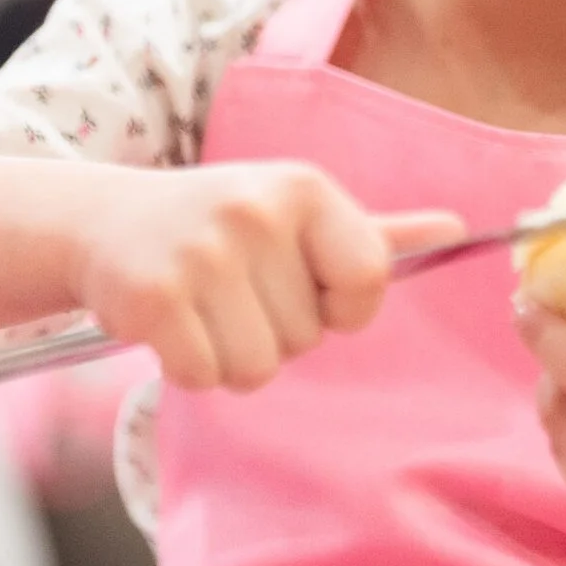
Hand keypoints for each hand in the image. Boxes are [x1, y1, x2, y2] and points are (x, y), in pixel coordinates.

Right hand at [73, 160, 460, 390]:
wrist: (105, 222)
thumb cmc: (220, 226)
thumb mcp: (298, 215)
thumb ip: (375, 234)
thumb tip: (460, 230)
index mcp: (305, 189)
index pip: (370, 278)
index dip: (343, 305)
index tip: (307, 287)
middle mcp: (256, 212)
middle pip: (307, 336)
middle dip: (273, 331)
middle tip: (233, 291)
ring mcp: (202, 253)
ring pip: (258, 367)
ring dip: (231, 356)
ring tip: (205, 309)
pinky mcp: (153, 296)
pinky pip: (205, 376)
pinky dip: (189, 366)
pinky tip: (172, 325)